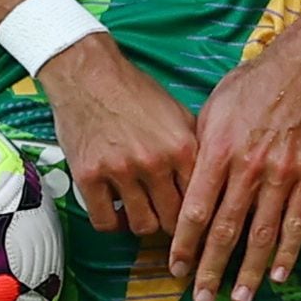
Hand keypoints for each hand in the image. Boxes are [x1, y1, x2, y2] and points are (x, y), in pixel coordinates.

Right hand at [42, 34, 192, 242]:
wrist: (89, 74)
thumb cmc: (134, 91)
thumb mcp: (178, 114)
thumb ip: (194, 149)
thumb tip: (211, 182)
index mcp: (182, 147)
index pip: (201, 202)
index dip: (198, 218)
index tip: (195, 225)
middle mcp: (154, 162)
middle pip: (173, 221)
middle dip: (171, 224)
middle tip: (166, 218)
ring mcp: (120, 171)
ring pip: (141, 226)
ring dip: (142, 223)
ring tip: (140, 211)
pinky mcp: (89, 176)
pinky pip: (105, 221)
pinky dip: (112, 222)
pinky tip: (115, 211)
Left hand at [171, 38, 300, 300]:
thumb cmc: (251, 87)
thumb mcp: (211, 110)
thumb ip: (199, 152)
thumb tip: (186, 188)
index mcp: (219, 153)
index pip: (196, 210)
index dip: (184, 244)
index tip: (175, 269)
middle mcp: (248, 170)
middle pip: (226, 230)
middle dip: (211, 268)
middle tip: (200, 298)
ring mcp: (281, 177)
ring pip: (262, 234)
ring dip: (249, 271)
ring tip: (239, 298)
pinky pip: (296, 223)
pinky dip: (288, 253)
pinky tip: (278, 276)